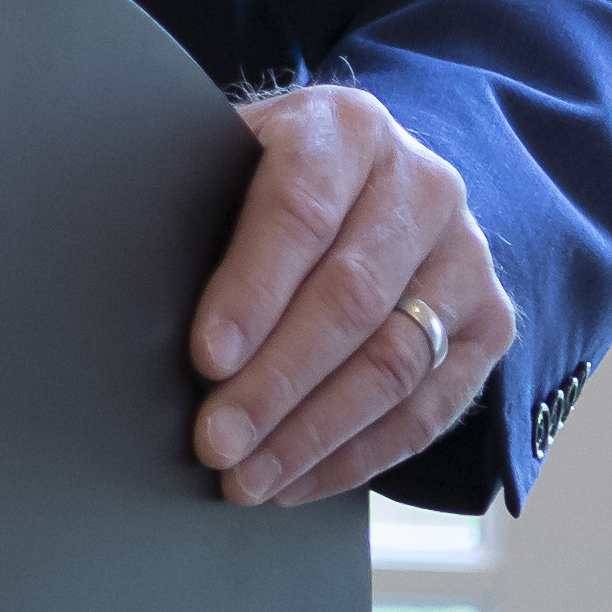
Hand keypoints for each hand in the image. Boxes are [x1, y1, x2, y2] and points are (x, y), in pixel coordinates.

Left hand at [187, 86, 513, 507]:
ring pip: (395, 362)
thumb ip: (189, 198)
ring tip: (246, 478)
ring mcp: (467, 257)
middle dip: (275, 383)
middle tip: (214, 441)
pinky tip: (298, 482)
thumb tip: (120, 283)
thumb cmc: (263, 176)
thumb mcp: (224, 157)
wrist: (365, 178)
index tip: (205, 357)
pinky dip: (359, 455)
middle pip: (350, 299)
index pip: (299, 212)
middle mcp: (424, 185)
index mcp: (346, 129)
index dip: (251, 290)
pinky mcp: (491, 322)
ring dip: (314, 434)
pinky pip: (430, 407)